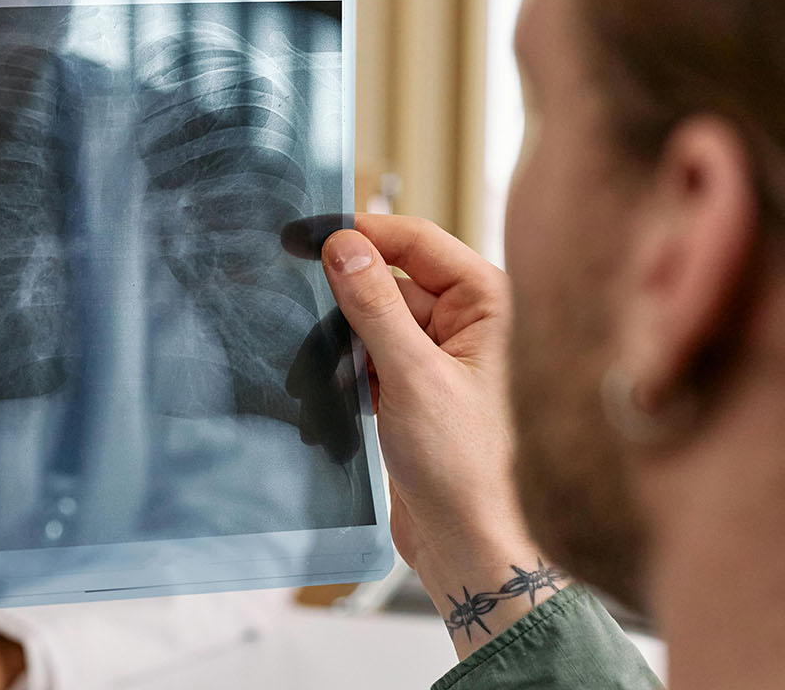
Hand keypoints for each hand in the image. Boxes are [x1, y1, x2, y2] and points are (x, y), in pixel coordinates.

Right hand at [322, 216, 561, 654]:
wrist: (475, 550)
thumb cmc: (468, 467)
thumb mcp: (413, 376)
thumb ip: (375, 306)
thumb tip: (342, 245)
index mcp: (490, 304)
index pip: (418, 242)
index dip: (363, 233)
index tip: (307, 234)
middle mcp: (471, 324)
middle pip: (393, 280)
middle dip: (347, 292)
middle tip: (294, 291)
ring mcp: (444, 360)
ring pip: (378, 322)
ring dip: (344, 337)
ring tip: (313, 355)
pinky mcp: (420, 394)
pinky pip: (374, 359)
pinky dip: (348, 369)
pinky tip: (327, 389)